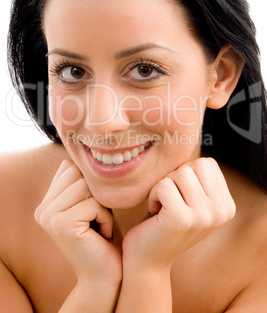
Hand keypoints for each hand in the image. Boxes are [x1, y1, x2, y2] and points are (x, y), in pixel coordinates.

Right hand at [34, 160, 121, 286]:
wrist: (104, 274)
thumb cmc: (103, 235)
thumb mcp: (90, 203)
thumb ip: (81, 182)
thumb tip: (85, 153)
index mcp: (47, 202)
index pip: (70, 167)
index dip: (90, 184)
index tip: (94, 209)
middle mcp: (43, 208)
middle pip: (78, 174)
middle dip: (97, 194)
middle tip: (98, 218)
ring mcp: (49, 216)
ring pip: (86, 187)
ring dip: (103, 206)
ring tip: (100, 225)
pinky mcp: (61, 225)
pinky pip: (94, 203)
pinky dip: (106, 217)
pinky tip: (102, 234)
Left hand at [122, 157, 235, 271]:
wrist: (148, 259)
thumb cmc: (165, 222)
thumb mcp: (192, 200)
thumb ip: (199, 179)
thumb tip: (186, 143)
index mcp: (227, 205)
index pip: (207, 163)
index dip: (186, 174)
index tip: (179, 196)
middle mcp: (221, 211)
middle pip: (194, 165)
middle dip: (174, 179)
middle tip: (169, 201)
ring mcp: (204, 216)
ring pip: (179, 173)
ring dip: (163, 187)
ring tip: (162, 206)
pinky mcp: (182, 218)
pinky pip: (163, 185)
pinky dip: (153, 195)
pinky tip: (154, 212)